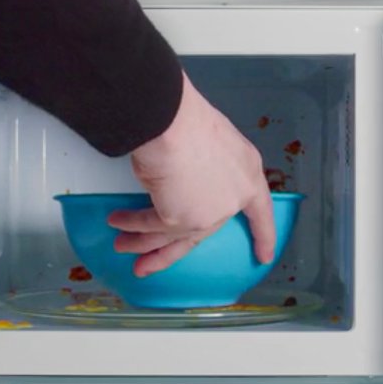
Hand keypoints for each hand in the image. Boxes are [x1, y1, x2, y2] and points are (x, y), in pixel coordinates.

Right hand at [108, 71, 274, 276]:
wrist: (172, 123)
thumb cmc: (188, 120)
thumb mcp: (213, 143)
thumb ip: (205, 169)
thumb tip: (178, 182)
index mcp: (248, 176)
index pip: (260, 212)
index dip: (263, 235)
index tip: (264, 256)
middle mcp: (230, 200)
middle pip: (202, 234)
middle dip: (172, 251)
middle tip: (163, 263)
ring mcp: (206, 214)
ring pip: (170, 237)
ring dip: (142, 244)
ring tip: (123, 246)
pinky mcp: (178, 220)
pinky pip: (149, 226)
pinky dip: (130, 224)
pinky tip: (119, 223)